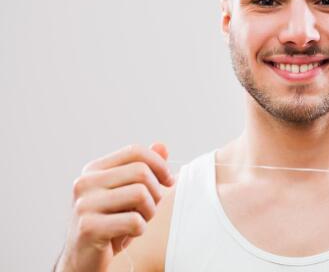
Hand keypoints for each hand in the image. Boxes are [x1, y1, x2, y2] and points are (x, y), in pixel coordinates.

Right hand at [55, 142, 174, 271]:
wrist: (83, 260)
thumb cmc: (111, 224)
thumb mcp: (128, 193)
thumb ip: (143, 169)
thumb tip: (161, 146)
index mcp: (94, 170)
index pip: (135, 151)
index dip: (159, 164)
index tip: (168, 181)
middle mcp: (85, 183)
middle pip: (141, 172)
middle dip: (155, 193)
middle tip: (149, 209)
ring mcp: (84, 204)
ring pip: (140, 194)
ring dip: (149, 212)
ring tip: (138, 222)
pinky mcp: (88, 227)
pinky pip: (134, 221)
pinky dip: (139, 230)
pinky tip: (127, 235)